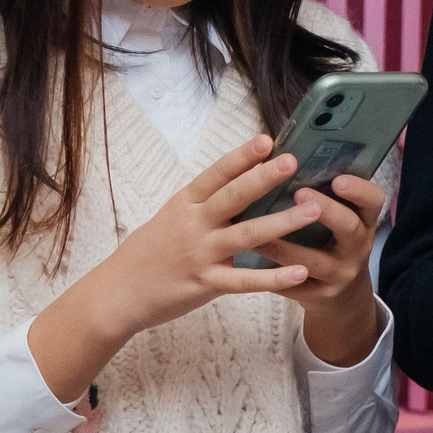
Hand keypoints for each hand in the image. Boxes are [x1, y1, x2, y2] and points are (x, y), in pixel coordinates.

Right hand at [28, 135, 314, 403]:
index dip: (242, 156)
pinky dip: (274, 277)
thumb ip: (205, 202)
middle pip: (233, 197)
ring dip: (283, 222)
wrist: (117, 293)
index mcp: (185, 204)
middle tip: (293, 162)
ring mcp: (200, 254)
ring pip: (247, 235)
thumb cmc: (149, 252)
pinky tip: (300, 272)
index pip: (216, 174)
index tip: (267, 138)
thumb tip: (242, 178)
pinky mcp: (206, 284)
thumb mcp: (172, 217)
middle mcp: (193, 225)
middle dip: (264, 178)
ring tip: (314, 210)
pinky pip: (245, 281)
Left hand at [250, 171, 388, 369]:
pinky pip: (294, 287)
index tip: (338, 178)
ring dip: (285, 247)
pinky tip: (249, 263)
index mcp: (364, 220)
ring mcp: (339, 274)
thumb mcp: (340, 217)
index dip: (359, 189)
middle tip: (300, 194)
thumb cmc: (330, 240)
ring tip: (257, 233)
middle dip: (327, 211)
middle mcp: (357, 247)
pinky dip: (271, 275)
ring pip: (315, 262)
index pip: (374, 200)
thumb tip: (288, 151)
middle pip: (349, 229)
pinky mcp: (318, 296)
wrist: (339, 296)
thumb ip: (324, 192)